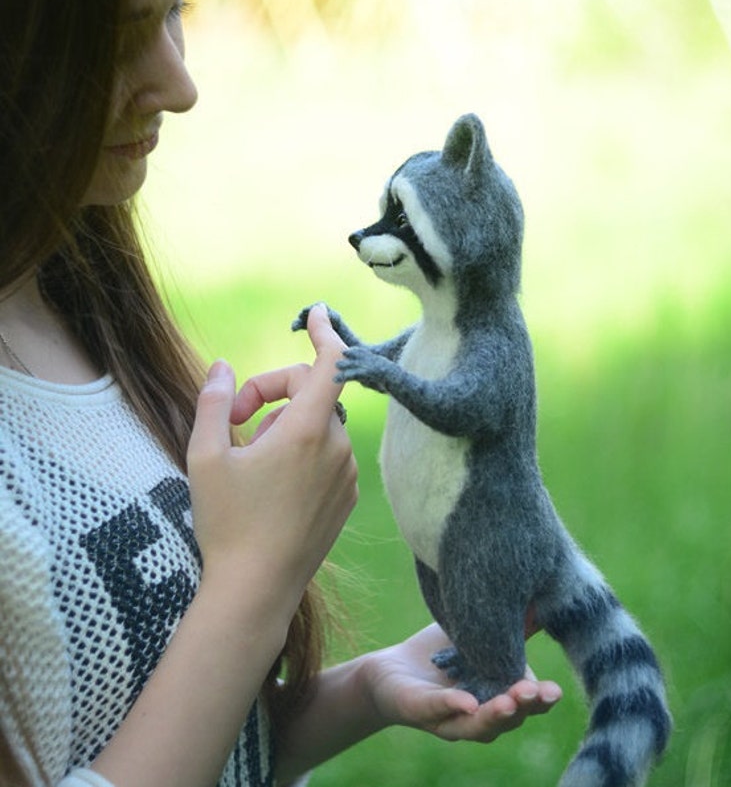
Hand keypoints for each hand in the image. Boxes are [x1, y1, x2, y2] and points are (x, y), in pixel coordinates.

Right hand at [187, 305, 358, 622]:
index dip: (324, 333)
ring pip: (320, 426)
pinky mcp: (348, 498)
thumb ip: (213, 403)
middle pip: (314, 394)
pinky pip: (330, 454)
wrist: (256, 591)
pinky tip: (275, 482)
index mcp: (309, 431)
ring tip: (252, 459)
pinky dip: (305, 451)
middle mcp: (338, 448)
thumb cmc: (228, 524)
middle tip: (235, 420)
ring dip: (287, 426)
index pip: (332, 363)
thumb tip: (222, 367)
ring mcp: (348, 475)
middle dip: (275, 393)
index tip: (313, 313)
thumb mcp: (206, 458)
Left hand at [364, 624, 561, 742]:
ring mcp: (450, 717)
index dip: (542, 697)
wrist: (391, 668)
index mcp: (498, 694)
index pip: (527, 701)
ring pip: (478, 725)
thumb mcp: (477, 634)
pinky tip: (468, 702)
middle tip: (538, 694)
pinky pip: (438, 710)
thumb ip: (510, 625)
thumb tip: (543, 599)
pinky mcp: (420, 711)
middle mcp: (479, 713)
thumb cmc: (440, 654)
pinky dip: (454, 705)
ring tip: (510, 702)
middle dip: (525, 707)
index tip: (555, 690)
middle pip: (509, 719)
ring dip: (496, 715)